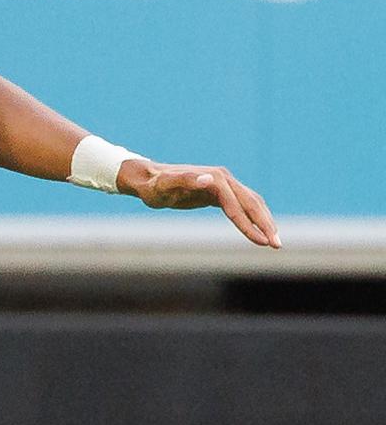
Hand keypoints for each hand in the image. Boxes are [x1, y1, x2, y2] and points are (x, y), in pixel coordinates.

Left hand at [119, 158, 280, 248]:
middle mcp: (223, 179)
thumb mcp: (164, 186)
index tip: (262, 242)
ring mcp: (223, 184)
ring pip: (251, 203)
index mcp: (215, 179)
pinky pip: (242, 205)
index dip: (250, 225)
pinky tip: (259, 231)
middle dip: (265, 224)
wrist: (147, 178)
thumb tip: (210, 180)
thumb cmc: (154, 186)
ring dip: (264, 221)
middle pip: (252, 203)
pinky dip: (253, 217)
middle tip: (277, 246)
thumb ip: (184, 181)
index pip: (238, 206)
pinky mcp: (219, 191)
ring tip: (274, 242)